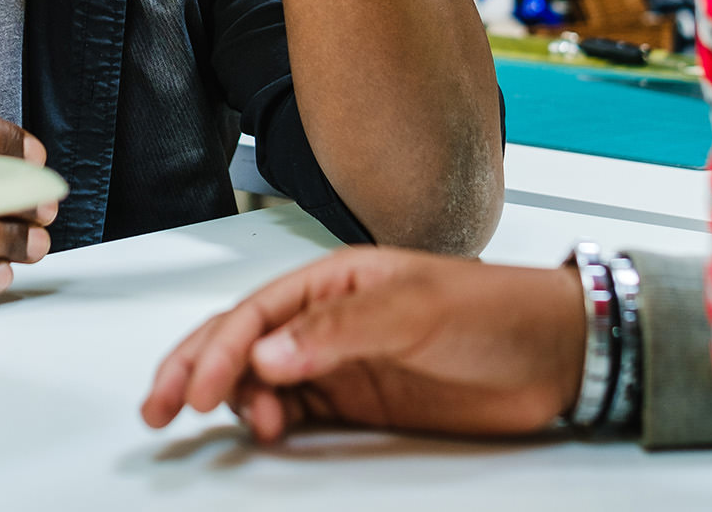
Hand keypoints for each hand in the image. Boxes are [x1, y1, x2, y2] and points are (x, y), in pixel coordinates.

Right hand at [142, 248, 583, 441]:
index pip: (256, 312)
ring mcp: (339, 361)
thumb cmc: (495, 309)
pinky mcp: (358, 400)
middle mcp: (327, 318)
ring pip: (260, 380)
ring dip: (235, 401)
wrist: (553, 354)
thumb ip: (342, 331)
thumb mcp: (418, 308)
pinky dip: (269, 421)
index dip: (219, 350)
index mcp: (334, 279)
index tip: (200, 389)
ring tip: (243, 425)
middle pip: (241, 342)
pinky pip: (295, 410)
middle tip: (158, 408)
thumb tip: (270, 351)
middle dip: (194, 370)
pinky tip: (264, 431)